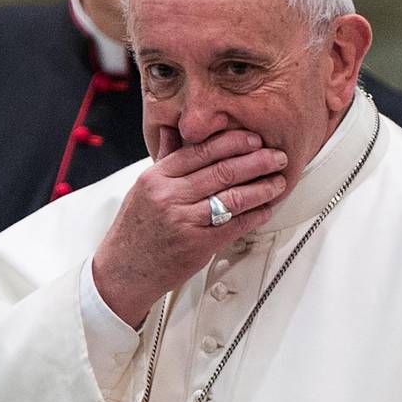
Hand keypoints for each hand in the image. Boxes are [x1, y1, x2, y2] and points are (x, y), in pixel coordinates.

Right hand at [92, 131, 286, 326]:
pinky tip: (265, 209)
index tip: (254, 139)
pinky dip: (254, 216)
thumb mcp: (142, 189)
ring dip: (262, 188)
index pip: (201, 150)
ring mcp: (184, 221)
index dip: (233, 142)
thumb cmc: (134, 231)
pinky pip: (234, 225)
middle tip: (276, 157)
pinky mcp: (197, 245)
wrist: (123, 271)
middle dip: (257, 161)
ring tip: (278, 183)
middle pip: (222, 171)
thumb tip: (174, 130)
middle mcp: (170, 196)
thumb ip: (164, 160)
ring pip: (233, 197)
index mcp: (157, 177)